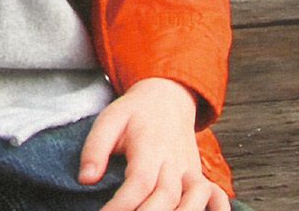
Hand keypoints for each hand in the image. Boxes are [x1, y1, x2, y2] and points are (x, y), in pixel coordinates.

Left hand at [79, 78, 230, 210]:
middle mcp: (173, 161)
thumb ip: (95, 148)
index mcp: (148, 145)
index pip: (139, 182)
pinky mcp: (199, 177)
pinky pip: (213, 197)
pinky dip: (211, 210)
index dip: (122, 205)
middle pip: (166, 197)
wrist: (168, 98)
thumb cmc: (135, 113)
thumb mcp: (110, 119)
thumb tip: (85, 179)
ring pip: (188, 202)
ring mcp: (189, 170)